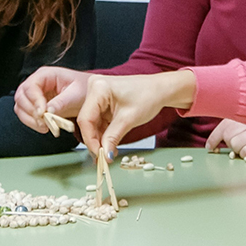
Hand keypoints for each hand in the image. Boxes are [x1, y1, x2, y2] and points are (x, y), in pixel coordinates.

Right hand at [14, 66, 93, 132]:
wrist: (89, 95)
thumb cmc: (84, 90)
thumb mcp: (76, 95)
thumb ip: (61, 102)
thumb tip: (48, 112)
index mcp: (46, 74)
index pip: (31, 86)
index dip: (34, 101)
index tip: (42, 113)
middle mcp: (37, 83)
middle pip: (21, 96)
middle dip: (31, 112)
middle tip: (43, 122)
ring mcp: (34, 94)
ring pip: (20, 107)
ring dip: (30, 119)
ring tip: (45, 126)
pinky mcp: (35, 106)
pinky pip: (26, 115)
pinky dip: (32, 122)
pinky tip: (44, 126)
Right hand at [77, 71, 195, 155]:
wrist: (160, 89)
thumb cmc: (148, 96)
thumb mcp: (128, 119)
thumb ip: (113, 137)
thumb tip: (104, 155)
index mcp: (98, 88)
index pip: (86, 119)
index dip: (90, 139)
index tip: (99, 154)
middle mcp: (94, 88)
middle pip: (87, 121)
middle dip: (95, 140)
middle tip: (103, 157)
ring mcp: (97, 94)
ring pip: (92, 123)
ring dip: (100, 138)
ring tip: (109, 152)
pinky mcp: (102, 101)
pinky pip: (98, 120)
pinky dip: (104, 133)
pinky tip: (110, 143)